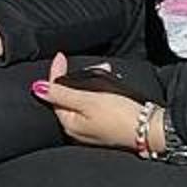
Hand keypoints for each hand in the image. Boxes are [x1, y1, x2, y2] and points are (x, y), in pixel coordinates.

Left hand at [32, 53, 150, 149]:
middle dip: (78, 77)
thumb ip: (61, 93)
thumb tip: (36, 88)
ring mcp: (89, 128)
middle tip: (94, 67)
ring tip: (106, 72)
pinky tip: (110, 86)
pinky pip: (93, 105)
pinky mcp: (102, 127)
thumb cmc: (119, 116)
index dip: (56, 72)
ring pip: (82, 98)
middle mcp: (75, 128)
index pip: (54, 93)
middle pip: (68, 95)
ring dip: (91, 82)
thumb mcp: (87, 101)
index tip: (60, 56)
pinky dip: (99, 93)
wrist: (149, 130)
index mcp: (67, 123)